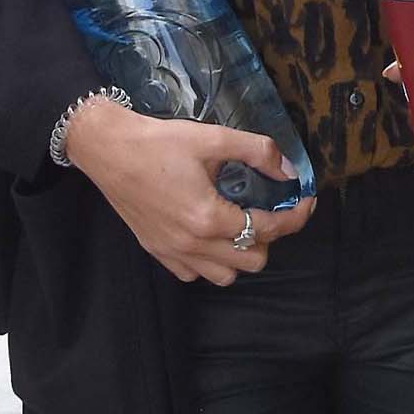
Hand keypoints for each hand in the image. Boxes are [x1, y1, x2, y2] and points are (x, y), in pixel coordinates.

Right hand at [64, 102, 315, 283]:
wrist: (107, 150)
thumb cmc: (158, 142)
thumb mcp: (212, 138)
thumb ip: (257, 152)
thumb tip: (289, 169)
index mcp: (209, 216)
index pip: (269, 229)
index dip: (296, 216)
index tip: (306, 201)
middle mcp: (192, 244)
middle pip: (253, 260)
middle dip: (269, 236)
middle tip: (267, 210)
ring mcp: (173, 252)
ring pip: (226, 275)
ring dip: (240, 254)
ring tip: (239, 225)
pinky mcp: (157, 252)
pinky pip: (195, 274)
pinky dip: (210, 261)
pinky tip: (210, 235)